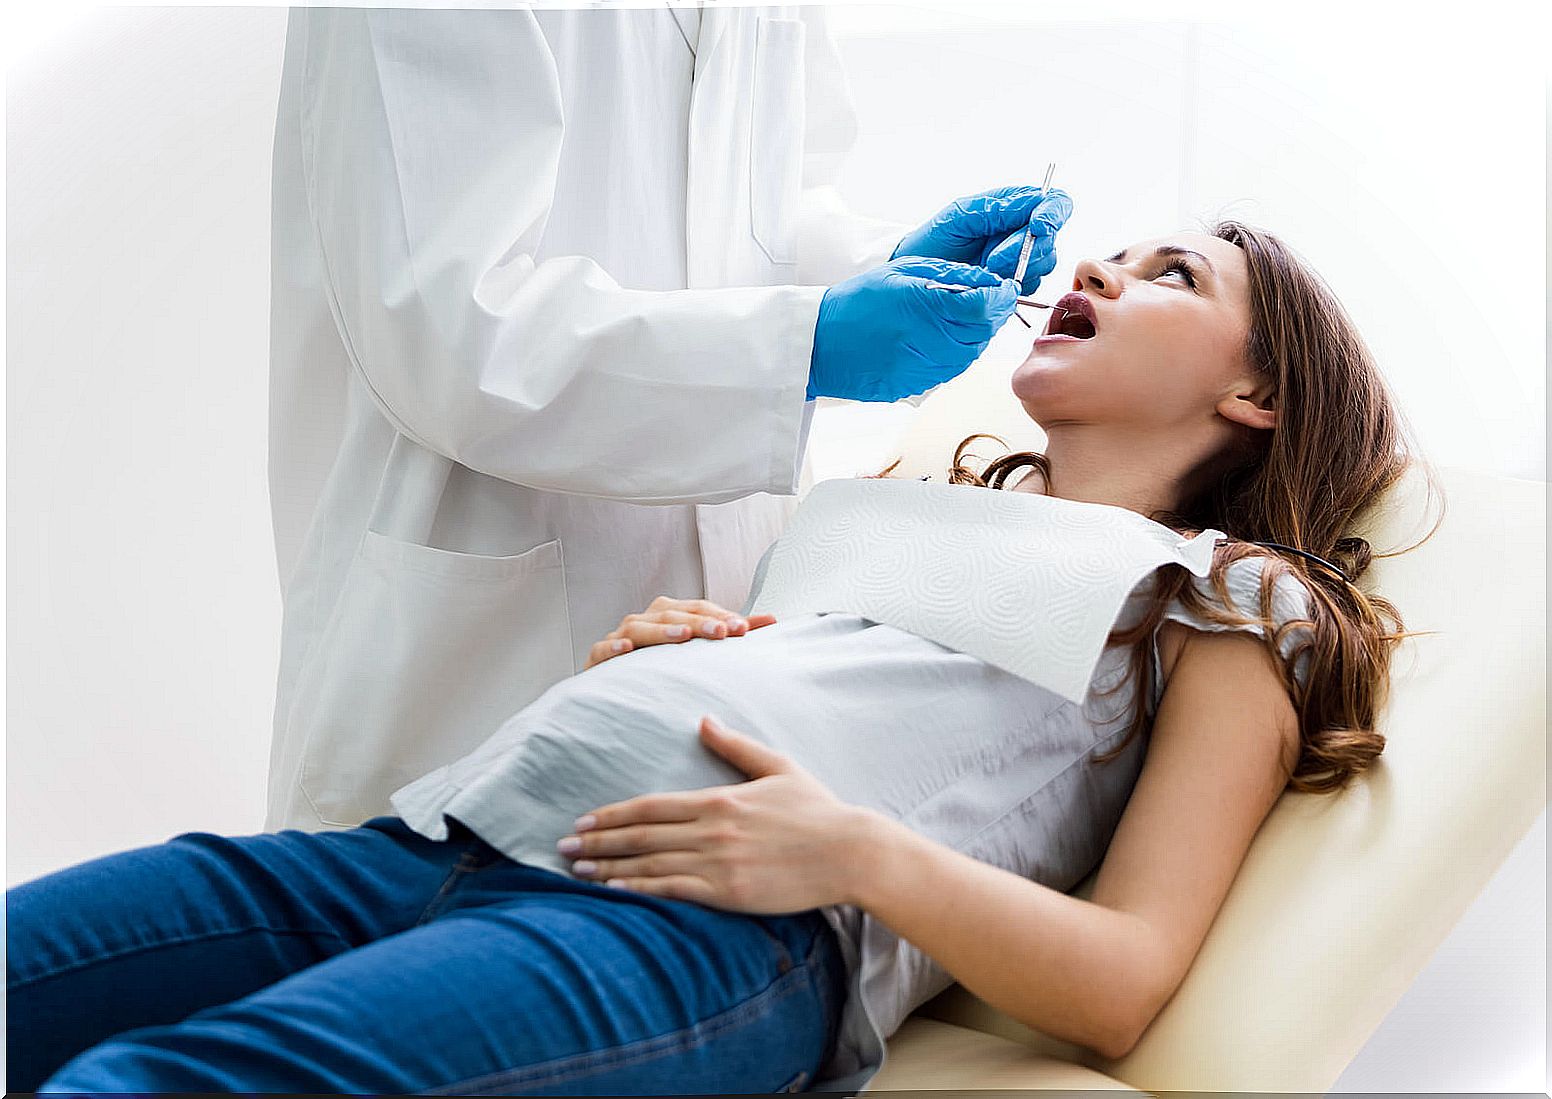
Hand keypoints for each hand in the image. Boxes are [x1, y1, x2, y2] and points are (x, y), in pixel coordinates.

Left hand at [556, 715, 866, 913]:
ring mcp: (718, 863)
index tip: (584, 820)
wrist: (850, 852)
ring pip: (649, 864)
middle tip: (563, 847)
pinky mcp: (729, 892)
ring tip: (578, 872)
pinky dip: (639, 891)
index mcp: (718, 799)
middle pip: (641, 835)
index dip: (612, 814)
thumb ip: (734, 745)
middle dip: (598, 841)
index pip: (651, 806)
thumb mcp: (776, 767)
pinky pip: (673, 891)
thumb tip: (703, 719)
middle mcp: (711, 829)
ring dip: (609, 868)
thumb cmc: (817, 810)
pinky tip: (615, 893)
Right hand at [585, 597, 776, 669]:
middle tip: (724, 632)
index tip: (745, 628)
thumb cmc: (661, 667)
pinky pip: (601, 650)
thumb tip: (772, 620)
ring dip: (662, 631)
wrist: (614, 690)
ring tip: (684, 637)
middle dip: (699, 622)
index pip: (697, 609)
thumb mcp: (697, 651)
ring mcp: (620, 638)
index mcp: (669, 616)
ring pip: (639, 627)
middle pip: (672, 614)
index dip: (720, 615)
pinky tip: (626, 650)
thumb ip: (730, 633)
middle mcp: (645, 621)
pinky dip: (613, 648)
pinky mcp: (597, 659)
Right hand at [808, 256, 1016, 403]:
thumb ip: (950, 275)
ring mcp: (925, 369)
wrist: (819, 344)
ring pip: (971, 354)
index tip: (1002, 289)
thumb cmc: (856, 303)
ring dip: (972, 336)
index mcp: (927, 307)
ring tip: (952, 319)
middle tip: (981, 302)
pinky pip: (951, 370)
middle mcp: (930, 342)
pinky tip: (935, 339)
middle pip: (984, 332)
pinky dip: (953, 354)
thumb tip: (986, 281)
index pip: (986, 306)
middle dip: (990, 315)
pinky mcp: (917, 387)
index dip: (1001, 296)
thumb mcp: (903, 271)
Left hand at [892, 184, 1073, 294]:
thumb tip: (1033, 202)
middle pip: (1050, 238)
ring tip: (986, 270)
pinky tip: (992, 282)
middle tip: (992, 260)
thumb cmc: (932, 242)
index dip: (1052, 214)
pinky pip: (1031, 285)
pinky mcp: (1015, 282)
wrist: (916, 276)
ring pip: (1045, 264)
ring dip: (1018, 270)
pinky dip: (1015, 286)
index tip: (1037, 228)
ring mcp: (1021, 258)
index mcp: (1013, 205)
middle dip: (1024, 250)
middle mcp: (1022, 230)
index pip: (1054, 202)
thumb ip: (996, 209)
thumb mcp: (959, 218)